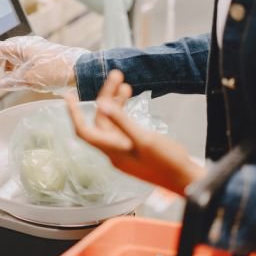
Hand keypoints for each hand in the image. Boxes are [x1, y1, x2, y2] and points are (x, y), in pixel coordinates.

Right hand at [0, 33, 88, 93]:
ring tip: (7, 84)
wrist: (80, 70)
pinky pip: (22, 64)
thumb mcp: (29, 79)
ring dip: (6, 71)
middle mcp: (24, 46)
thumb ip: (10, 81)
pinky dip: (16, 72)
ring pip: (11, 60)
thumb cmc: (56, 70)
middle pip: (1, 55)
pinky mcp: (40, 58)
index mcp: (19, 47)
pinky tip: (19, 81)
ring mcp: (33, 52)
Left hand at [65, 70, 204, 194]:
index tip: (68, 96)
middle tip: (116, 75)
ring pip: (113, 122)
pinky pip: (123, 127)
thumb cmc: (167, 163)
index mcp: (112, 151)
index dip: (74, 114)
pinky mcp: (135, 148)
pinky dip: (124, 112)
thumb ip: (123, 122)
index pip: (84, 131)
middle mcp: (114, 151)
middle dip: (106, 96)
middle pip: (101, 120)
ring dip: (116, 102)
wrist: (186, 180)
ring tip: (124, 84)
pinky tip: (130, 100)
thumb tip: (102, 105)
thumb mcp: (144, 139)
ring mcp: (125, 150)